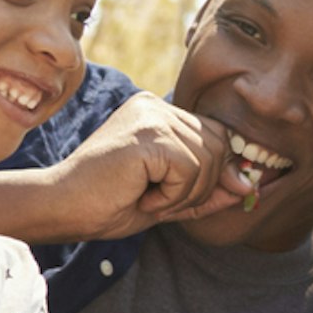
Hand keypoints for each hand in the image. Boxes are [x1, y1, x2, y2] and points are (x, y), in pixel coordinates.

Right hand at [50, 94, 254, 238]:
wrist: (63, 206)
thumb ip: (208, 190)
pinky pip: (189, 170)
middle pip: (219, 146)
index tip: (192, 199)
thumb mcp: (170, 198)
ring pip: (207, 160)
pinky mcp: (148, 135)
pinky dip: (172, 196)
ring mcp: (151, 116)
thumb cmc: (108, 202)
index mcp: (158, 112)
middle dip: (202, 187)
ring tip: (149, 199)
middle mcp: (156, 106)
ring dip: (185, 195)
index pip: (217, 135)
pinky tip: (143, 197)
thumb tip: (249, 185)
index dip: (217, 172)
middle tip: (163, 203)